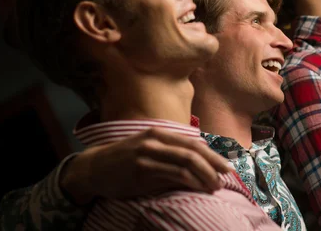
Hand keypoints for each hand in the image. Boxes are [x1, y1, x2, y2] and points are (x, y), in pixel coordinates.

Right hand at [61, 128, 233, 204]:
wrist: (94, 167)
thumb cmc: (125, 159)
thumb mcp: (149, 149)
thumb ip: (172, 154)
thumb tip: (200, 164)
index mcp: (160, 133)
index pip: (194, 143)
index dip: (213, 155)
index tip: (226, 167)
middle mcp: (155, 140)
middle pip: (193, 151)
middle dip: (213, 164)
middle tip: (226, 177)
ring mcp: (148, 154)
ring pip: (185, 163)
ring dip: (204, 175)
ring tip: (215, 186)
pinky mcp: (141, 170)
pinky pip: (171, 175)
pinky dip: (189, 181)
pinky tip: (198, 188)